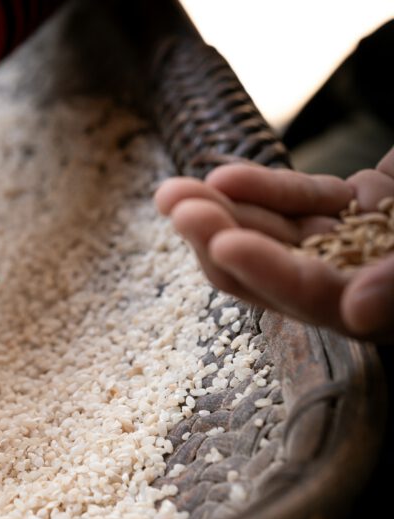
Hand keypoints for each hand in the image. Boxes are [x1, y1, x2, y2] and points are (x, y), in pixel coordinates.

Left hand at [155, 148, 393, 342]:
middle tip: (178, 209)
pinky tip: (222, 177)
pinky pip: (302, 201)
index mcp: (383, 307)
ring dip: (225, 209)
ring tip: (172, 190)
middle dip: (221, 237)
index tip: (224, 244)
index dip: (267, 271)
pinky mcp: (359, 204)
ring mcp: (359, 243)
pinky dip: (266, 188)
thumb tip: (357, 313)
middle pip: (277, 267)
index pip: (314, 297)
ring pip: (277, 232)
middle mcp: (363, 283)